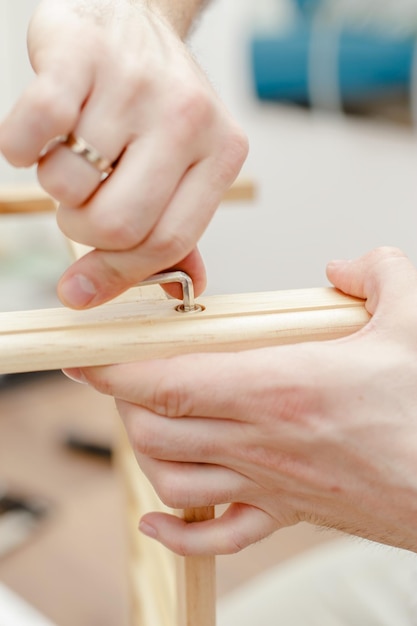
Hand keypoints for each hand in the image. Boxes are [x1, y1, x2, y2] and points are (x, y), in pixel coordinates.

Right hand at [0, 0, 247, 306]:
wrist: (135, 19)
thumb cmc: (157, 110)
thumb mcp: (186, 168)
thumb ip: (180, 231)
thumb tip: (176, 294)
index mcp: (221, 154)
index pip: (168, 241)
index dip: (118, 275)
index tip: (80, 290)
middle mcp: (187, 117)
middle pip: (117, 224)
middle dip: (82, 230)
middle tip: (81, 204)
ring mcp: (134, 83)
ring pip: (68, 184)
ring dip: (56, 185)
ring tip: (72, 154)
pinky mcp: (79, 53)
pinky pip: (33, 130)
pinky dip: (19, 148)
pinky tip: (38, 139)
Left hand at [65, 247, 416, 554]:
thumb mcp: (412, 322)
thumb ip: (377, 273)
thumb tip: (344, 266)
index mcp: (281, 386)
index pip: (170, 380)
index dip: (117, 368)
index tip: (87, 354)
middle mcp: (261, 439)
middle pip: (157, 427)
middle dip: (126, 400)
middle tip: (127, 371)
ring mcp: (267, 483)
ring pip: (172, 478)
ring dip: (144, 450)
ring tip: (145, 420)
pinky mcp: (284, 513)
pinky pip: (214, 538)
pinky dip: (176, 532)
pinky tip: (157, 517)